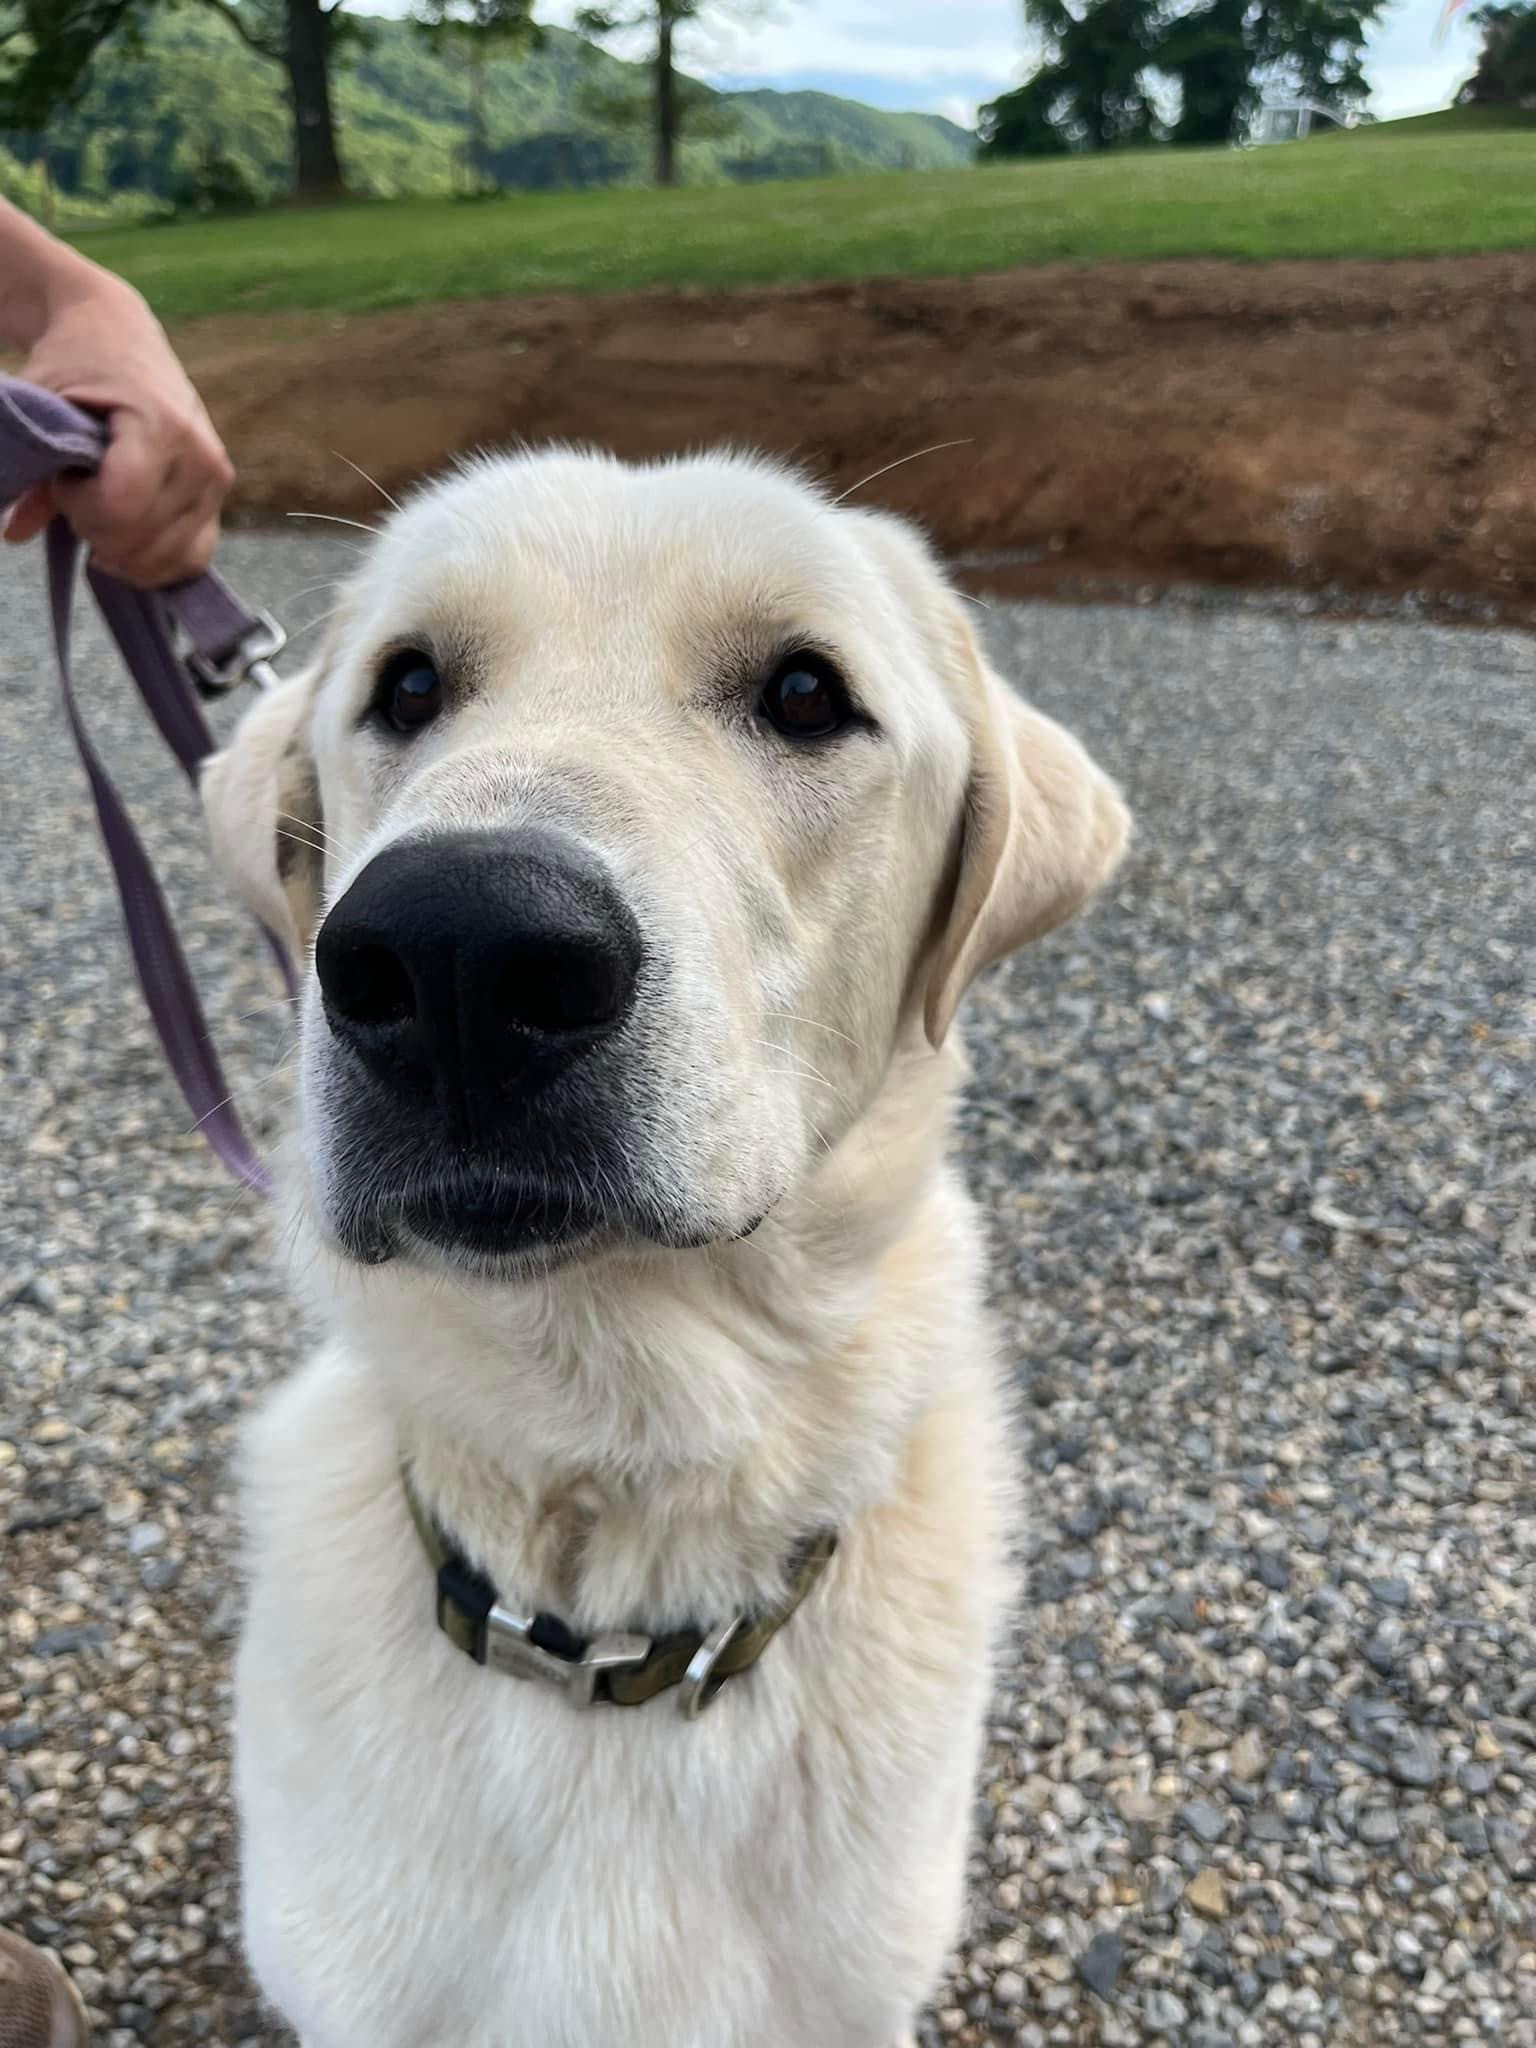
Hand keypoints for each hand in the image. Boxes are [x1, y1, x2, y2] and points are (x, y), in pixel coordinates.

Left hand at [4, 271, 233, 587]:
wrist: (120, 331)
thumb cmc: (76, 360)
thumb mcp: (43, 400)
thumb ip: (31, 466)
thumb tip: (13, 532)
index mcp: (162, 426)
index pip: (122, 507)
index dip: (80, 506)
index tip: (65, 475)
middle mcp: (203, 459)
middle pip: (141, 540)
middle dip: (97, 528)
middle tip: (81, 488)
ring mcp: (217, 482)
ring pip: (166, 558)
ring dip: (122, 547)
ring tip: (105, 504)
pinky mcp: (219, 498)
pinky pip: (192, 557)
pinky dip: (154, 561)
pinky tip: (127, 538)